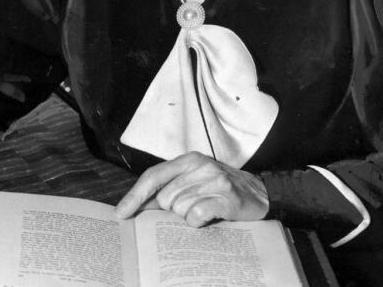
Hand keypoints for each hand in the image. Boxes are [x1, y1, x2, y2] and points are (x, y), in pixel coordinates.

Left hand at [114, 152, 268, 227]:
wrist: (261, 194)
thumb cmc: (221, 190)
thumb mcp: (194, 180)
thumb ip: (167, 188)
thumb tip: (134, 206)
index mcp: (189, 160)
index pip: (154, 176)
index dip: (134, 196)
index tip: (121, 213)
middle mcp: (201, 166)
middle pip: (165, 198)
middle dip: (172, 209)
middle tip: (192, 205)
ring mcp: (215, 181)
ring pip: (180, 209)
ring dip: (188, 216)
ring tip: (205, 209)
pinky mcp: (227, 197)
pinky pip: (196, 216)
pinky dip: (199, 222)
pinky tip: (209, 217)